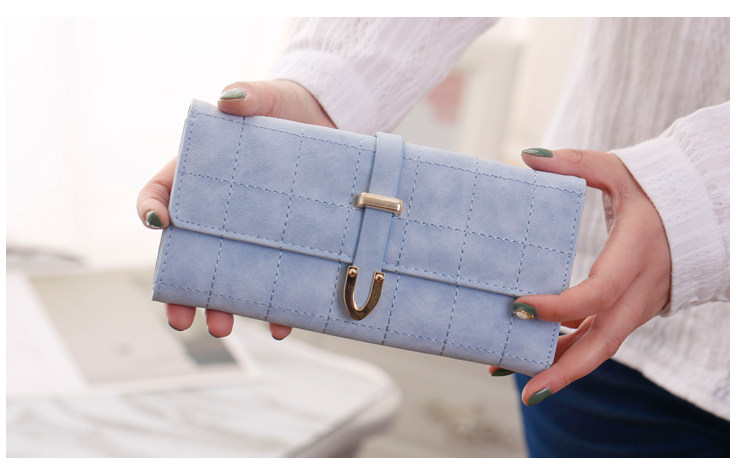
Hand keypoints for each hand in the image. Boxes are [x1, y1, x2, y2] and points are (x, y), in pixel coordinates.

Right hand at [137, 80, 334, 338]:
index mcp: (199, 175)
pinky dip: (275, 307)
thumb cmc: (284, 109)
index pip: (161, 194)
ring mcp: (250, 232)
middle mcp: (218, 212)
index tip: (160, 225)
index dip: (152, 210)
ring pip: (227, 276)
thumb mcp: (267, 98)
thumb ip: (249, 96)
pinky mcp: (282, 245)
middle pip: (189, 253)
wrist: (327, 127)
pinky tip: (280, 325)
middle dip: (183, 288)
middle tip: (183, 316)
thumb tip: (231, 100)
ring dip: (221, 306)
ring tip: (222, 327)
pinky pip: (272, 281)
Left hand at [490, 148, 670, 405]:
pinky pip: (598, 340)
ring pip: (599, 348)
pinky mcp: (629, 312)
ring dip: (561, 368)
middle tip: (525, 389)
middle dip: (564, 368)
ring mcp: (637, 307)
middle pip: (602, 342)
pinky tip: (532, 358)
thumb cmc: (655, 192)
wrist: (700, 216)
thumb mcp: (620, 170)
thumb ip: (576, 163)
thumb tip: (527, 156)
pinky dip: (568, 353)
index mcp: (635, 256)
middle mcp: (639, 291)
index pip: (596, 294)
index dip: (558, 306)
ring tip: (517, 382)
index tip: (516, 305)